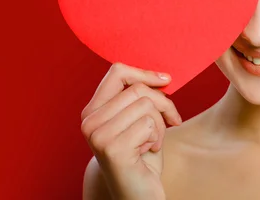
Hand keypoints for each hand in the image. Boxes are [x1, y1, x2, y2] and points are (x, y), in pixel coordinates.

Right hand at [81, 62, 181, 198]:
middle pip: (138, 89)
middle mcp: (89, 121)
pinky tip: (148, 152)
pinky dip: (157, 137)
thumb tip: (163, 77)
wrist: (138, 193)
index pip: (117, 72)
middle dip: (163, 103)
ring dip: (160, 124)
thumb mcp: (139, 120)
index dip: (145, 73)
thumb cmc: (142, 155)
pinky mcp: (112, 148)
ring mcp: (98, 135)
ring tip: (152, 141)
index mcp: (93, 111)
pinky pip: (149, 124)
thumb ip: (142, 98)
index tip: (166, 80)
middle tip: (170, 121)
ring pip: (146, 105)